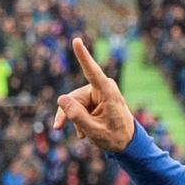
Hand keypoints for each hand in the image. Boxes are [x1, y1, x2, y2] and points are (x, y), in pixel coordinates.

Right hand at [51, 37, 136, 152]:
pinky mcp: (95, 98)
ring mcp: (98, 92)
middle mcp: (102, 88)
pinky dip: (79, 120)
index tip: (77, 41)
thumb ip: (77, 116)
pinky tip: (84, 132)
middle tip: (57, 128)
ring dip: (75, 119)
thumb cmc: (115, 137)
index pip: (92, 72)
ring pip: (74, 102)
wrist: (127, 143)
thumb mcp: (94, 131)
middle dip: (68, 113)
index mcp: (108, 92)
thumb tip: (61, 99)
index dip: (83, 56)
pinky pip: (79, 106)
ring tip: (82, 134)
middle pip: (74, 96)